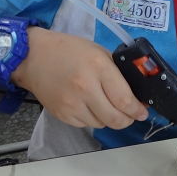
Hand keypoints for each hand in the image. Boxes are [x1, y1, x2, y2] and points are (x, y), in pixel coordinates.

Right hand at [13, 28, 147, 128]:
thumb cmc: (69, 50)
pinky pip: (86, 125)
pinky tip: (91, 107)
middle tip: (131, 115)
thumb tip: (135, 93)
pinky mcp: (62, 115)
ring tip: (108, 106)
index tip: (143, 112)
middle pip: (116, 118)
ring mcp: (72, 104)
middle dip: (128, 119)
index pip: (125, 100)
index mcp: (98, 68)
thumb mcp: (99, 52)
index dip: (138, 110)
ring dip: (110, 119)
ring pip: (102, 124)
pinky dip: (93, 119)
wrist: (33, 57)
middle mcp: (86, 89)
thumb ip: (117, 72)